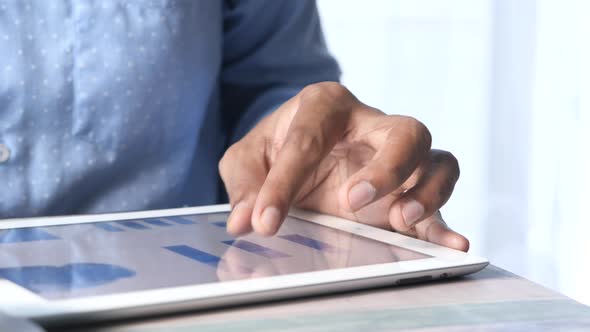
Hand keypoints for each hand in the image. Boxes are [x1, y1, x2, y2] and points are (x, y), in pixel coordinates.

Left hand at [219, 82, 468, 250]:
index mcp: (325, 105)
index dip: (282, 184)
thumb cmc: (276, 148)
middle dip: (386, 167)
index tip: (264, 222)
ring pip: (435, 159)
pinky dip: (445, 224)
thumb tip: (245, 222)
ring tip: (399, 220)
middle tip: (352, 201)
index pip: (308, 140)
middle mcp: (370, 124)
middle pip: (404, 132)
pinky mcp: (409, 189)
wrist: (299, 154)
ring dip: (426, 191)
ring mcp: (397, 156)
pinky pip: (439, 202)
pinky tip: (452, 246)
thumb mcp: (248, 159)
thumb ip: (246, 183)